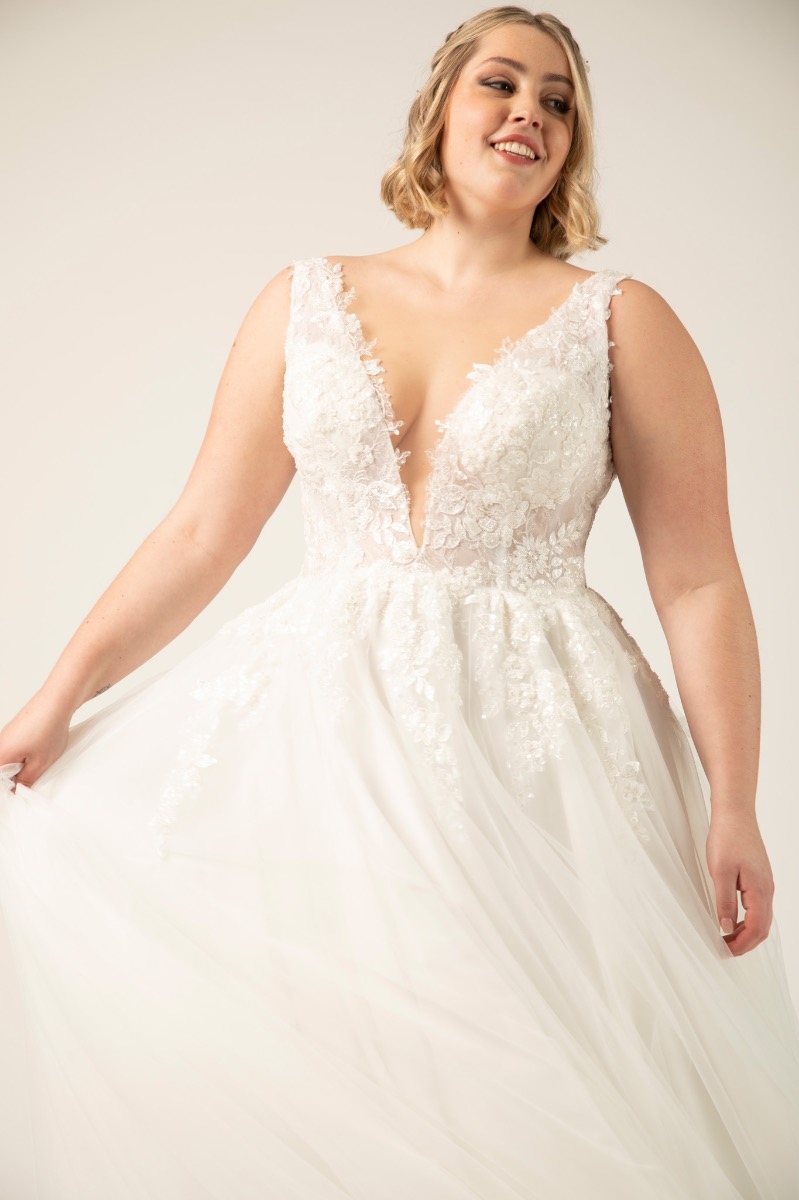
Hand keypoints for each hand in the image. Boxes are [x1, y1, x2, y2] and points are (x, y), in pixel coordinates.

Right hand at [0, 693, 71, 790]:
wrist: (55, 702)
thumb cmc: (48, 728)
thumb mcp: (39, 763)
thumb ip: (25, 781)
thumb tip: (16, 792)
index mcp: (0, 757)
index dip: (9, 791)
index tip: (19, 796)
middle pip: (2, 772)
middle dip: (14, 780)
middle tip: (29, 783)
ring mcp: (5, 738)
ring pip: (8, 762)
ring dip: (19, 768)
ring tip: (35, 767)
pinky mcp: (13, 733)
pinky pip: (12, 752)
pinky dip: (22, 757)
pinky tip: (36, 756)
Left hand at [706, 808, 773, 956]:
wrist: (736, 813)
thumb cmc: (728, 838)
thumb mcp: (720, 872)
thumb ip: (724, 902)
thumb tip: (725, 927)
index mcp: (760, 891)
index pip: (755, 929)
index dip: (741, 945)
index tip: (725, 952)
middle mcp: (767, 889)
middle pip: (762, 928)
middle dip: (745, 943)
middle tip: (725, 949)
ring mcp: (765, 883)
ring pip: (761, 917)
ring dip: (746, 931)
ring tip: (726, 937)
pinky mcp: (760, 877)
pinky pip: (759, 906)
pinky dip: (748, 918)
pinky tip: (733, 917)